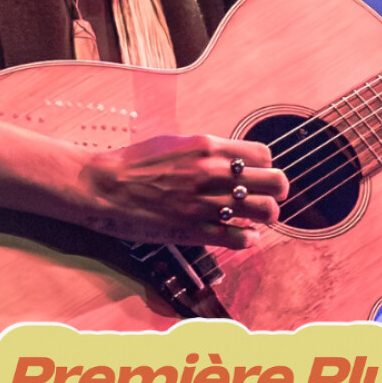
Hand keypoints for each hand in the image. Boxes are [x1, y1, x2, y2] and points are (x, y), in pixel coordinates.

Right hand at [0, 117, 286, 250]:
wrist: (104, 186)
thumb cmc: (136, 163)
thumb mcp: (176, 142)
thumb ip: (207, 150)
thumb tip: (230, 156)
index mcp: (208, 146)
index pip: (263, 153)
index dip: (265, 164)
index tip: (258, 171)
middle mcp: (213, 173)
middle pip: (275, 182)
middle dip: (277, 191)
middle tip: (270, 197)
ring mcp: (206, 203)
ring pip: (265, 212)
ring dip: (266, 217)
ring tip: (258, 219)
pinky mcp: (195, 230)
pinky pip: (240, 239)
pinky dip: (249, 239)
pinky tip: (244, 237)